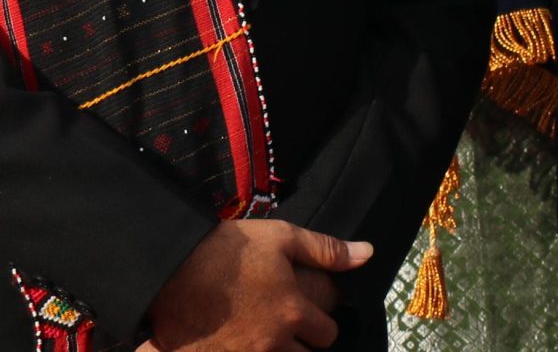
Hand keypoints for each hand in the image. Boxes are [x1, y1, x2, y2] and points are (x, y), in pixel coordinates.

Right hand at [146, 221, 371, 351]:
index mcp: (292, 312)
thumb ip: (327, 250)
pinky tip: (237, 344)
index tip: (309, 317)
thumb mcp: (283, 238)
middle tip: (287, 330)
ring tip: (264, 338)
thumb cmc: (228, 250)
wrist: (168, 267)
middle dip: (300, 345)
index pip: (326, 334)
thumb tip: (367, 254)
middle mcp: (270, 342)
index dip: (320, 326)